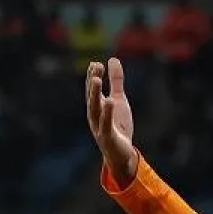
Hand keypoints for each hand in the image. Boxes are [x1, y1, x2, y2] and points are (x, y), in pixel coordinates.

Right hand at [85, 57, 137, 187]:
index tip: (96, 63)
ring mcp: (99, 127)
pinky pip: (106, 124)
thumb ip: (116, 81)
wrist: (121, 154)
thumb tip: (113, 59)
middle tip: (95, 67)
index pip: (92, 90)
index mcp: (96, 107)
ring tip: (97, 80)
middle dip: (92, 83)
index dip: (92, 76)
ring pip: (94, 110)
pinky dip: (106, 114)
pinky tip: (109, 101)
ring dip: (94, 95)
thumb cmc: (118, 126)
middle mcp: (94, 117)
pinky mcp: (108, 138)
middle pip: (91, 97)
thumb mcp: (119, 100)